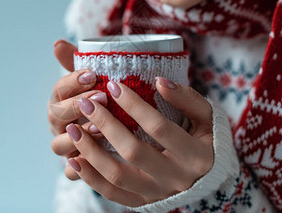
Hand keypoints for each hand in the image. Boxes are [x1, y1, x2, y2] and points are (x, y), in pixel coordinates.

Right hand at [48, 40, 106, 179]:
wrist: (119, 128)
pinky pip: (71, 171)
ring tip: (101, 128)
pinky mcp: (76, 167)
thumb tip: (56, 43)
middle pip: (58, 115)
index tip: (94, 74)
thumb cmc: (105, 100)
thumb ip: (77, 63)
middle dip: (77, 106)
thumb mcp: (95, 80)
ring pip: (60, 144)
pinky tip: (91, 161)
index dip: (73, 82)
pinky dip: (77, 169)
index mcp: (61, 100)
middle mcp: (59, 123)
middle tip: (101, 98)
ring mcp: (65, 145)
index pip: (60, 89)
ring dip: (78, 136)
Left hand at [65, 77, 213, 206]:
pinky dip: (91, 179)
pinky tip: (74, 160)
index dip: (134, 106)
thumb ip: (188, 98)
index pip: (158, 128)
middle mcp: (176, 178)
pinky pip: (113, 194)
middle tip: (87, 103)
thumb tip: (159, 81)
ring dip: (91, 153)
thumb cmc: (208, 140)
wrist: (211, 176)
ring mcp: (158, 193)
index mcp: (195, 155)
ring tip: (71, 130)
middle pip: (133, 152)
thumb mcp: (208, 117)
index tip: (113, 85)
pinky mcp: (144, 202)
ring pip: (118, 176)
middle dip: (106, 125)